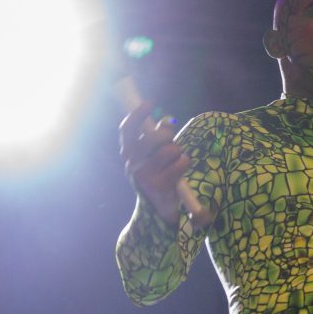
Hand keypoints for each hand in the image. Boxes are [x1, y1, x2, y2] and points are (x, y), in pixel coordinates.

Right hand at [119, 101, 188, 223]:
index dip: (137, 114)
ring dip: (178, 152)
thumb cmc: (157, 177)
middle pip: (153, 137)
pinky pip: (181, 162)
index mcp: (128, 154)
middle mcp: (133, 163)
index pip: (127, 130)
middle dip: (167, 135)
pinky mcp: (160, 184)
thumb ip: (156, 139)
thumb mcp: (152, 157)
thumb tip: (167, 120)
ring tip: (175, 161)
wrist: (158, 209)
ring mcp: (145, 175)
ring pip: (170, 149)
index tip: (150, 103)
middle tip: (172, 141)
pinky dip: (185, 163)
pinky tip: (180, 170)